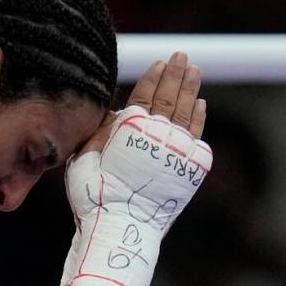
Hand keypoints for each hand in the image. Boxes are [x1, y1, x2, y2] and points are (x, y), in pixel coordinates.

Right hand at [55, 52, 212, 285]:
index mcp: (130, 129)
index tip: (160, 62)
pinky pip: (197, 136)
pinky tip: (200, 105)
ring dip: (190, 89)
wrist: (121, 227)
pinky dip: (199, 118)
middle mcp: (157, 135)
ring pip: (186, 112)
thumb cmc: (95, 196)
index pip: (144, 96)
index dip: (152, 78)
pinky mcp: (190, 169)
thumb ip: (100, 130)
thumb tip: (114, 110)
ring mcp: (176, 151)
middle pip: (169, 98)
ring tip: (195, 71)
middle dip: (176, 75)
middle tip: (183, 57)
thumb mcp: (84, 157)